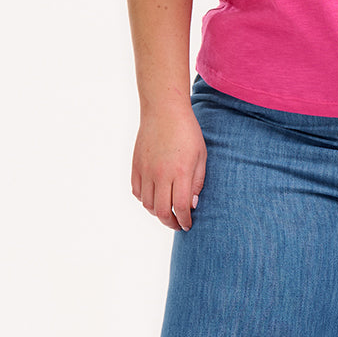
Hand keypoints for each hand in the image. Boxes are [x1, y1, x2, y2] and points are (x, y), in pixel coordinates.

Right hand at [131, 105, 207, 230]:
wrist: (164, 111)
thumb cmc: (187, 132)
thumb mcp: (201, 156)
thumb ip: (197, 182)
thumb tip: (192, 204)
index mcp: (180, 173)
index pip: (181, 207)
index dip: (184, 220)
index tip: (188, 225)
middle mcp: (161, 174)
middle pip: (162, 211)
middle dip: (171, 222)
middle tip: (177, 224)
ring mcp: (146, 170)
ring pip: (147, 204)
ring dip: (157, 212)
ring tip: (166, 211)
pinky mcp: (136, 166)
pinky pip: (137, 191)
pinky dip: (145, 200)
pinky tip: (154, 197)